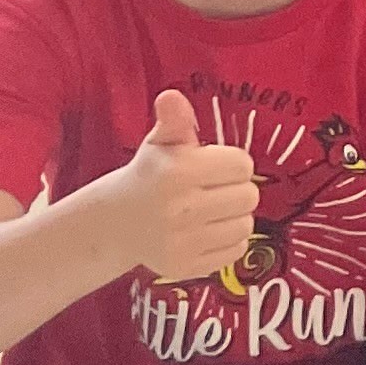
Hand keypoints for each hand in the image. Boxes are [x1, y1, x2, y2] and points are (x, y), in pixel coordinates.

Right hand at [107, 88, 259, 285]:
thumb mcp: (160, 144)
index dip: (233, 164)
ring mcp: (181, 242)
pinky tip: (208, 231)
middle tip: (216, 189)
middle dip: (237, 190)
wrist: (116, 223)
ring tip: (212, 210)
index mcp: (177, 172)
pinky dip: (229, 242)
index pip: (242, 165)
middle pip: (249, 197)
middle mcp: (179, 209)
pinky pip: (235, 253)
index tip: (216, 166)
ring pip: (246, 226)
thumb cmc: (150, 175)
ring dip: (235, 217)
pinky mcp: (184, 268)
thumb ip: (174, 120)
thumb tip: (171, 96)